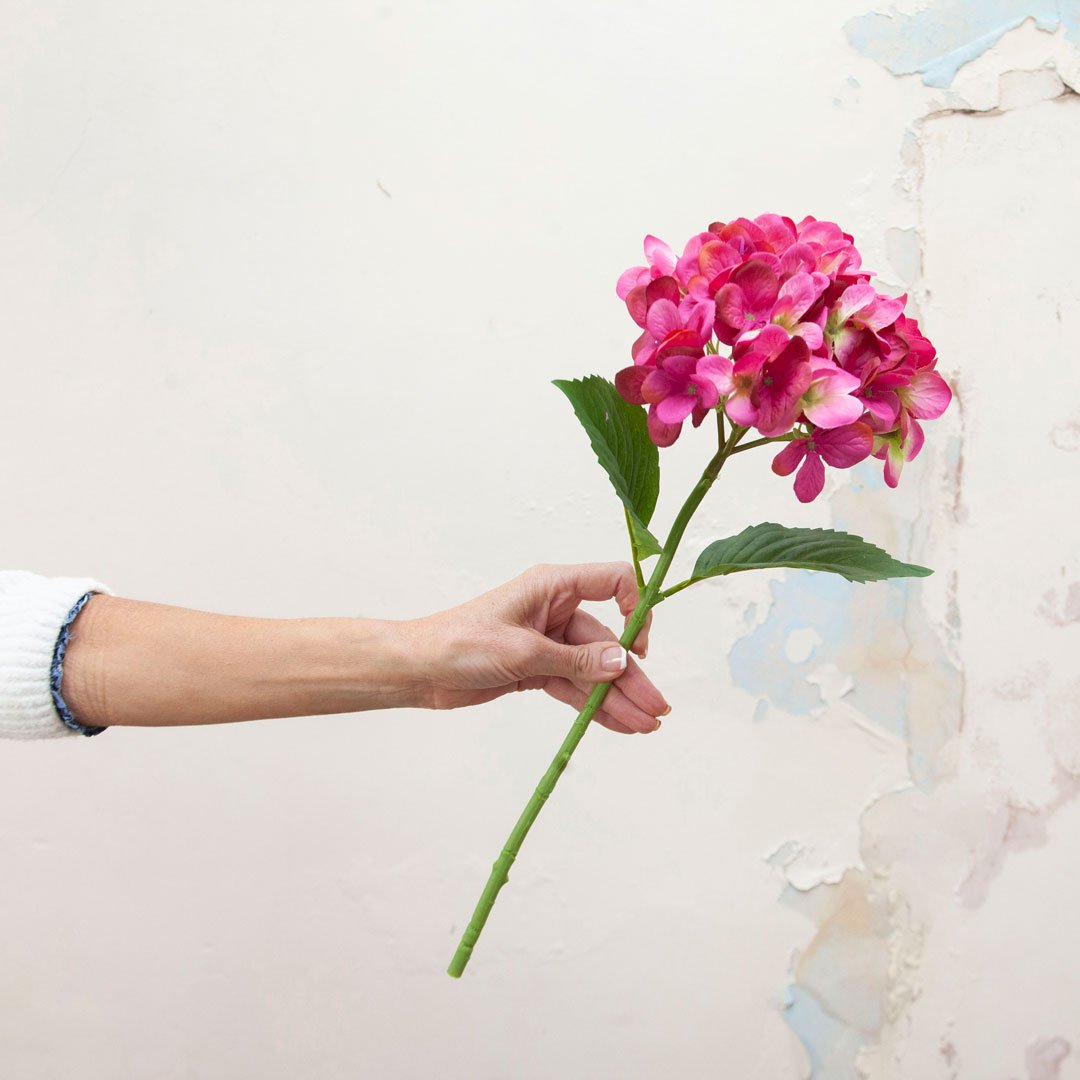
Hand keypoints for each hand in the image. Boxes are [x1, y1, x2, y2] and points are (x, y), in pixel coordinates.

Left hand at [406, 563, 668, 732]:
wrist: (419, 670)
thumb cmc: (460, 643)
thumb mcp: (523, 651)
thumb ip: (576, 660)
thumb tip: (621, 662)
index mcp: (552, 586)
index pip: (612, 582)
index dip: (635, 607)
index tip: (640, 644)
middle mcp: (555, 610)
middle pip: (607, 640)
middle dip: (631, 675)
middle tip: (656, 708)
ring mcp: (548, 641)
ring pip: (593, 670)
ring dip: (618, 697)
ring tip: (646, 724)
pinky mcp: (537, 668)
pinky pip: (575, 685)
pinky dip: (594, 705)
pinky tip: (620, 723)